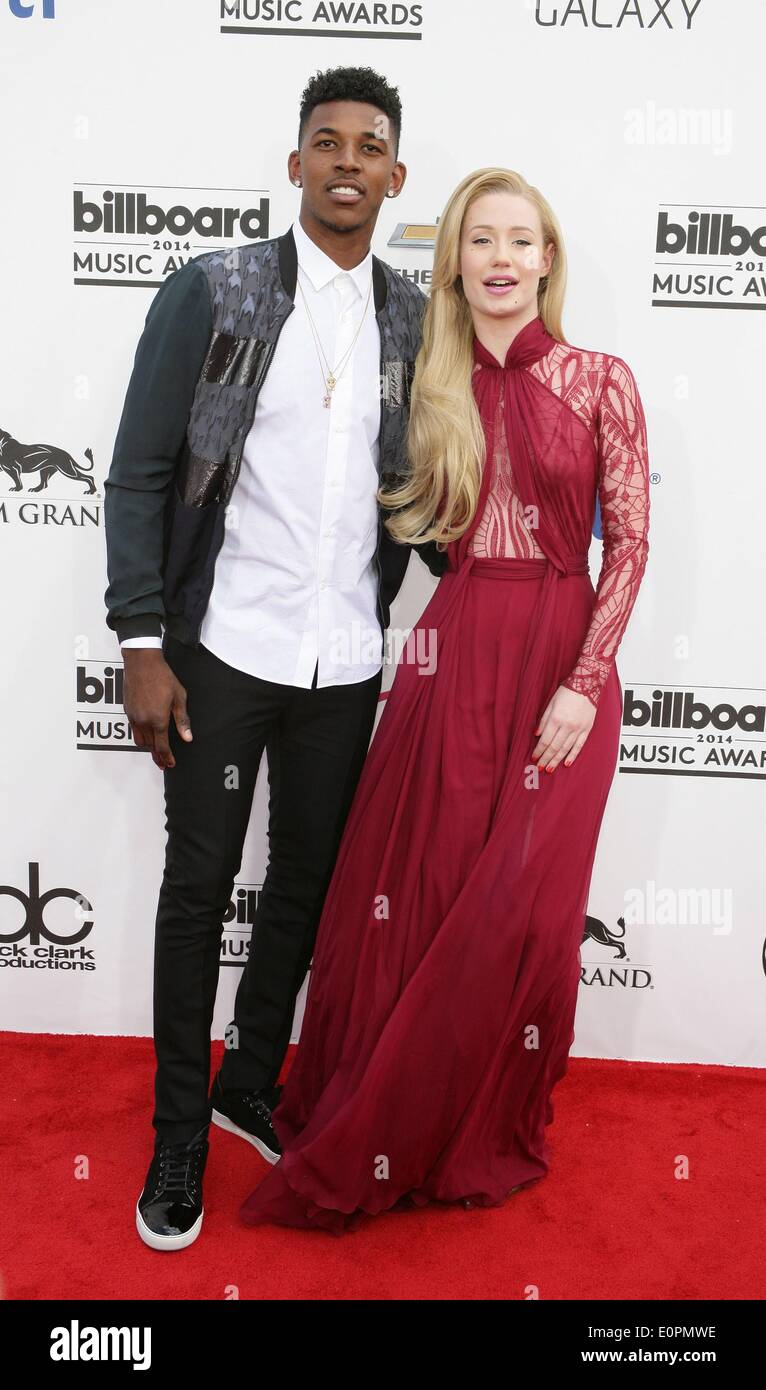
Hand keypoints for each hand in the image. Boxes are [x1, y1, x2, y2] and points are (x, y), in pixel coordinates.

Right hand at [122, 648, 191, 768]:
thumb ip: (182, 720)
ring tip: (156, 752)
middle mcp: (144, 721)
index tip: (171, 764)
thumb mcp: (179, 697)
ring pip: (140, 741)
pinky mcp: (127, 711)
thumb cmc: (162, 676)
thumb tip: (187, 737)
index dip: (167, 757)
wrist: (142, 662)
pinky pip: (133, 730)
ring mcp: (134, 716)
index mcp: (158, 719)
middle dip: (158, 757)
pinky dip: (140, 737)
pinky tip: (146, 736)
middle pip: (150, 746)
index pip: (162, 746)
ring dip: (148, 748)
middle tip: (164, 763)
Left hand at [531, 683, 595, 772]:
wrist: (587, 686)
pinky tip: (567, 763)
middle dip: (546, 759)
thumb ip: (543, 721)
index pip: (545, 740)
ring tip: (550, 769)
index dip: (539, 750)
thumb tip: (536, 735)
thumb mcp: (551, 703)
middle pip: (554, 747)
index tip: (534, 757)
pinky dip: (572, 755)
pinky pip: (579, 746)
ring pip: (566, 749)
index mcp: (556, 719)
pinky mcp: (587, 729)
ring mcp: (578, 729)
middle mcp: (567, 726)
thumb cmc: (567, 692)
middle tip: (540, 768)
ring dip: (557, 760)